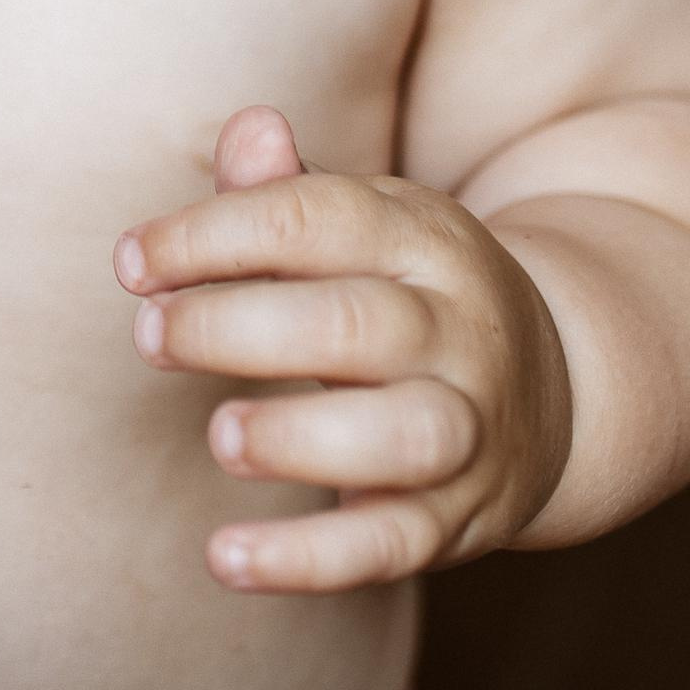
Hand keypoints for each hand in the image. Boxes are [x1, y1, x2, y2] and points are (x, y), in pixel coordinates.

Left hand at [114, 105, 573, 592]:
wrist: (560, 391)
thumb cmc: (405, 295)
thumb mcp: (366, 228)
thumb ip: (288, 190)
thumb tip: (248, 129)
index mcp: (424, 239)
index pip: (318, 219)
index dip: (215, 234)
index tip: (130, 262)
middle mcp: (458, 329)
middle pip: (355, 323)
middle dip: (238, 327)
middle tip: (152, 335)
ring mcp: (468, 428)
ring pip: (401, 436)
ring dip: (298, 438)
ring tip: (219, 436)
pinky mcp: (458, 519)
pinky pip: (390, 546)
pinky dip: (309, 559)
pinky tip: (224, 559)